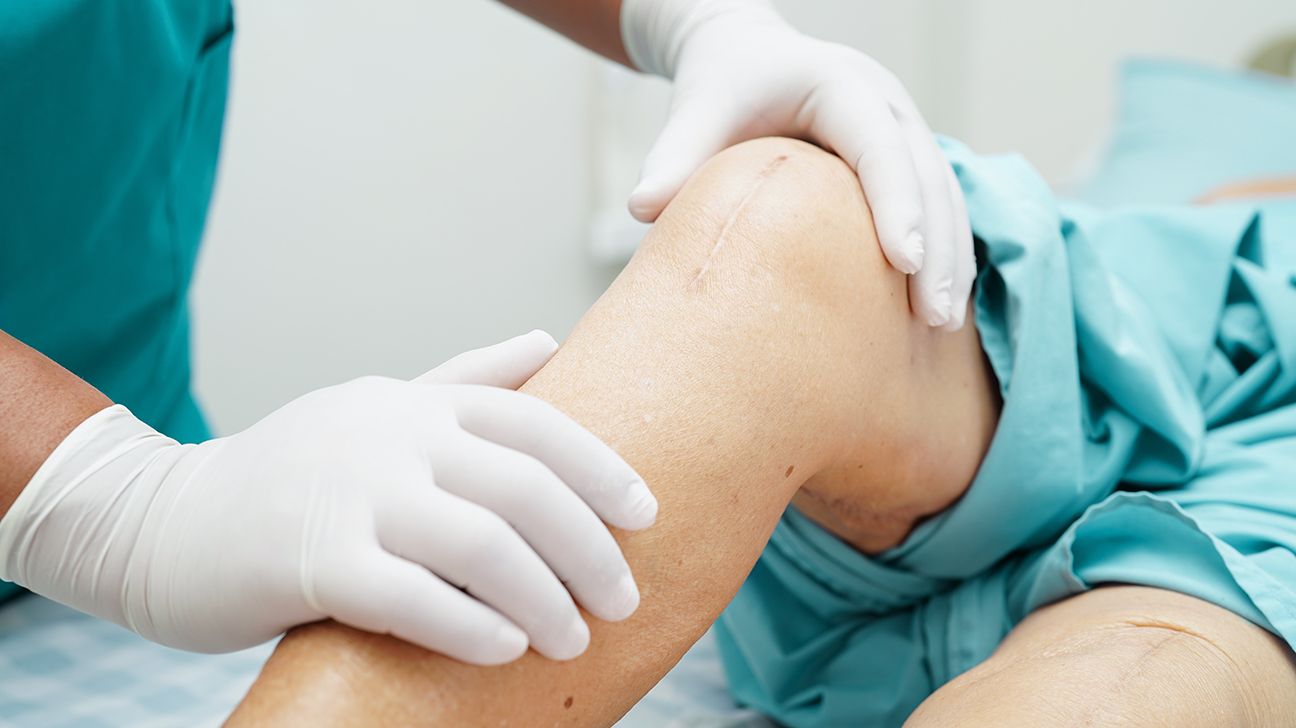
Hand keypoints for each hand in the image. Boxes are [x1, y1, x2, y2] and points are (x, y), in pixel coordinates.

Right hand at [0, 331, 655, 663]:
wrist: (165, 522)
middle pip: (523, 486)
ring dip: (543, 596)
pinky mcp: (309, 563)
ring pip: (480, 543)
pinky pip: (411, 598)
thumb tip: (549, 341)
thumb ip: (466, 380)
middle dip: (588, 547)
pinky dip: (470, 626)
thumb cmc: (292, 474)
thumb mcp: (379, 408)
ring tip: (574, 638)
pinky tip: (508, 650)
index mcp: (415, 406)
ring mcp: (350, 497)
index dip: (600, 468)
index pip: (534, 422)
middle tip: (623, 599)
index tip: (646, 514)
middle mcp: (391, 438)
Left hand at [622, 0, 973, 328]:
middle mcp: (885, 102)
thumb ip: (674, 156)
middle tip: (935, 318)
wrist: (746, 56)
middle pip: (928, 176)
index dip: (897, 204)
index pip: (879, 147)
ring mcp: (903, 127)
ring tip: (943, 325)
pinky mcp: (905, 155)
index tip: (906, 264)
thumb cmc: (721, 86)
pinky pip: (938, 203)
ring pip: (945, 193)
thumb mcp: (696, 112)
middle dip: (938, 248)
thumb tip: (641, 209)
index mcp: (840, 85)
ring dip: (952, 258)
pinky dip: (944, 251)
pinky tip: (937, 305)